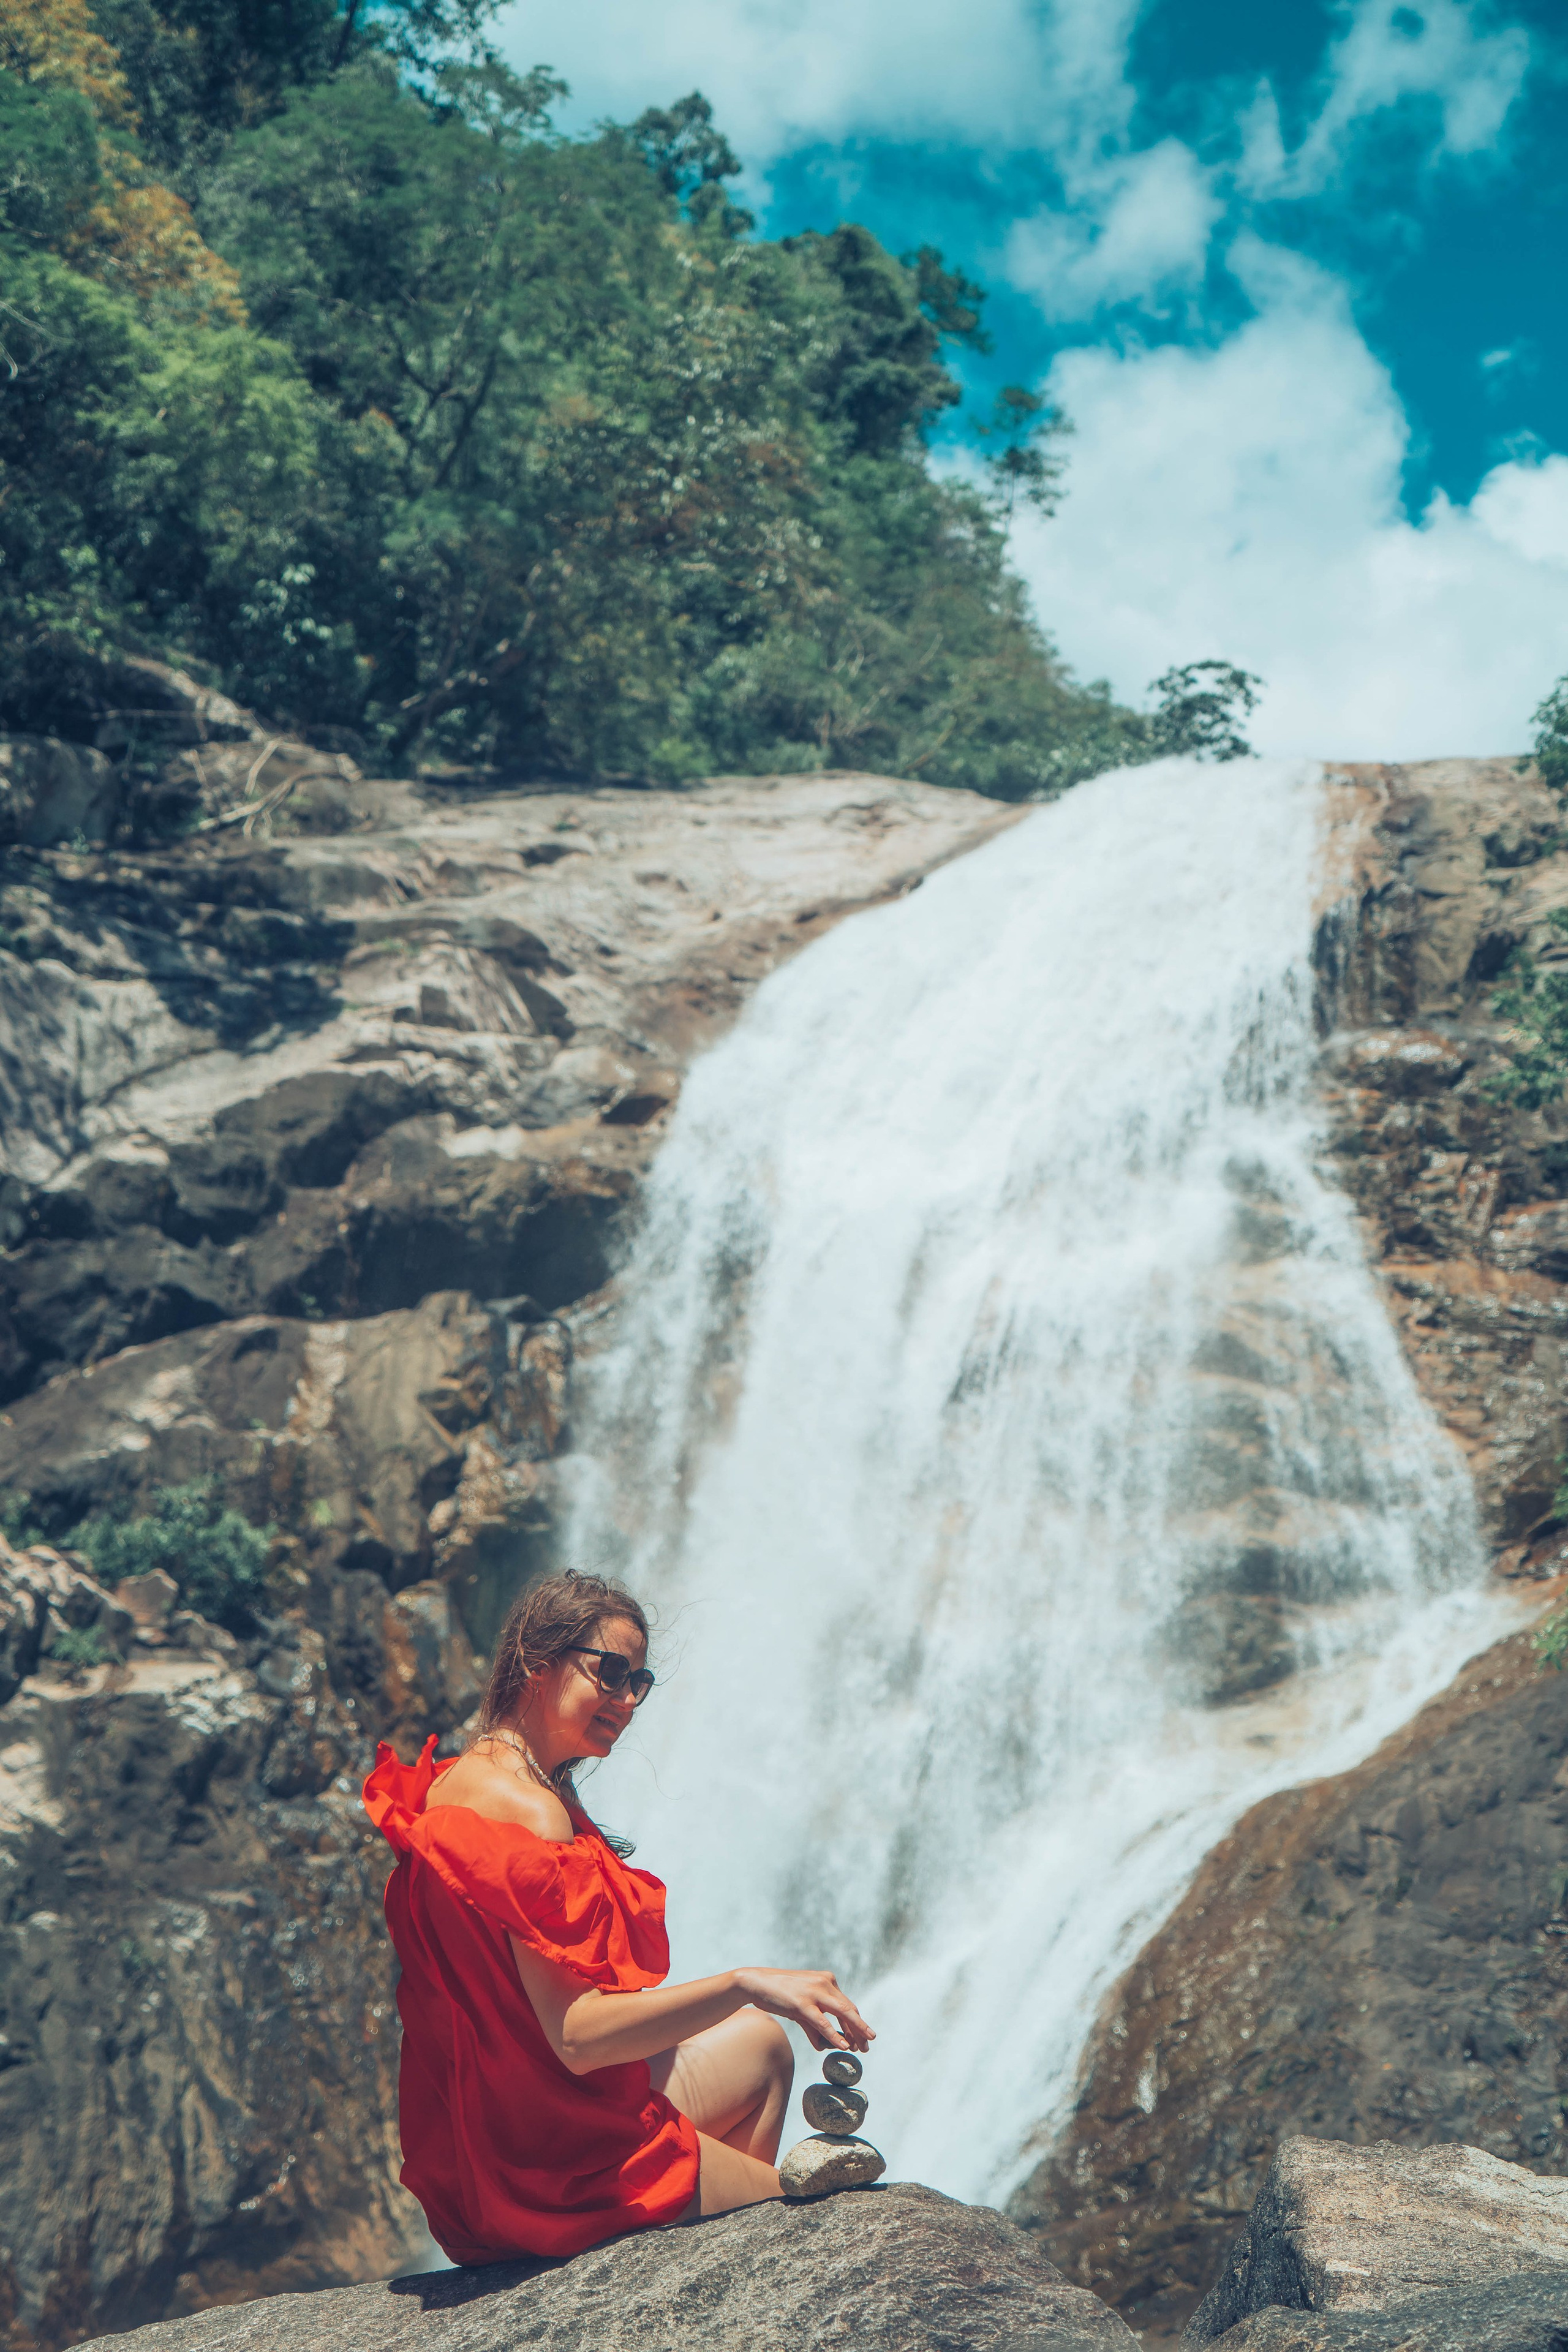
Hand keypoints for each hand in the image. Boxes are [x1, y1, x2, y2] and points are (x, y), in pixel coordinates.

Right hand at [732, 1966, 874, 2051]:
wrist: (756, 1982)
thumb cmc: (779, 1994)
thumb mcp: (801, 2007)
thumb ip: (813, 2024)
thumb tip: (822, 2045)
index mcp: (827, 1980)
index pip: (847, 2004)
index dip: (857, 2023)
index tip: (863, 2038)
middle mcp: (825, 1983)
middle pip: (850, 2009)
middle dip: (860, 2029)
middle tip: (868, 2046)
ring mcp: (814, 1992)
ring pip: (843, 2013)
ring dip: (855, 2032)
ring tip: (863, 2048)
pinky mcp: (802, 2003)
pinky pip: (823, 2022)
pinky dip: (835, 2035)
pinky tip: (844, 2046)